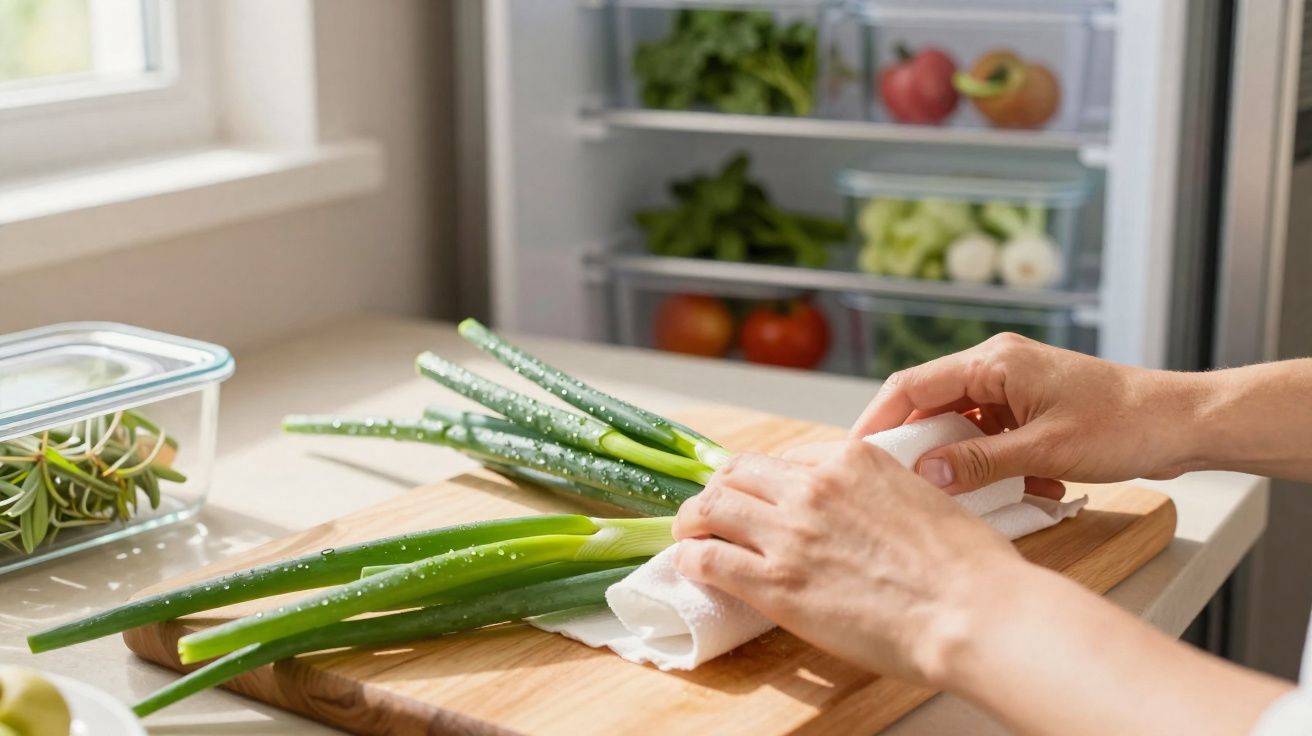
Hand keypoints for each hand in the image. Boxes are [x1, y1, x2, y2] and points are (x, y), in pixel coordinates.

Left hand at [672, 440, 1021, 684]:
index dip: (768, 481)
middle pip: (738, 473)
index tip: (762, 497)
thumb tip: (863, 507)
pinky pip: (708, 559)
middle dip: (722, 490)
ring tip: (691, 535)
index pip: (787, 459)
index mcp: (852, 459)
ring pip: (711, 508)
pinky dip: (691, 560)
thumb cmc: (966, 565)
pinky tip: (692, 567)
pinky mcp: (775, 583)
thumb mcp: (922, 496)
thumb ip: (878, 491)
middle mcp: (812, 487)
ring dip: (694, 520)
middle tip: (714, 512)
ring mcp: (789, 533)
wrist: (971, 611)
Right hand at [851, 333, 1199, 493]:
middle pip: (929, 403)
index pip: (911, 385)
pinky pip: (989, 433)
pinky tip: (1007, 488)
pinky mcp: (1029, 407)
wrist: (1182, 422)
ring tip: (950, 494)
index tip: (853, 455)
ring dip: (956, 458)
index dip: (876, 420)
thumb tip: (924, 477)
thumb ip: (978, 462)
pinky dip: (988, 461)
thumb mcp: (1043, 450)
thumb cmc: (1123, 425)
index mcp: (993, 362)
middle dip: (913, 445)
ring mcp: (1013, 386)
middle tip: (890, 483)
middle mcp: (997, 365)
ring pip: (959, 422)